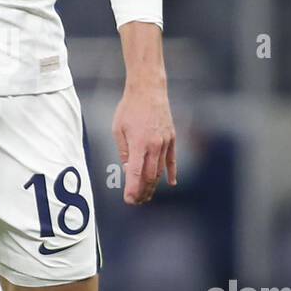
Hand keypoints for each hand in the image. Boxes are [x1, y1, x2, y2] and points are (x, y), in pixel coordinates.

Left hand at [112, 80, 176, 204]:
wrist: (148, 89)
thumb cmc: (129, 108)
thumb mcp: (118, 129)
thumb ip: (123, 151)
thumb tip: (127, 169)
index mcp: (138, 144)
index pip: (135, 172)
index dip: (132, 189)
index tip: (129, 200)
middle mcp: (154, 145)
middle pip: (149, 176)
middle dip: (142, 191)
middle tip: (136, 201)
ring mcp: (165, 142)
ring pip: (160, 170)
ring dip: (154, 185)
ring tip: (147, 196)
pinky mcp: (172, 138)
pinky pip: (172, 159)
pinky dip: (172, 172)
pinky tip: (171, 183)